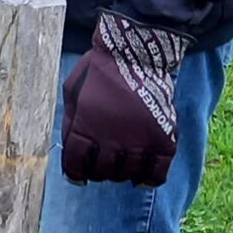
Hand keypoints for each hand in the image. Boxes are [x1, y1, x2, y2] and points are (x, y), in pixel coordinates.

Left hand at [60, 13, 186, 187]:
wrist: (136, 53)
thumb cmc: (99, 70)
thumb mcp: (71, 92)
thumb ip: (70, 121)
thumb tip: (70, 147)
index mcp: (85, 128)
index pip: (76, 165)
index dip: (75, 174)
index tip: (78, 176)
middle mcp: (111, 140)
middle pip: (102, 173)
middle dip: (98, 172)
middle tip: (101, 166)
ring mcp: (139, 141)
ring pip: (127, 174)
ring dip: (121, 173)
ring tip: (120, 166)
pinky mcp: (163, 138)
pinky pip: (157, 172)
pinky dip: (149, 179)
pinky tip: (142, 177)